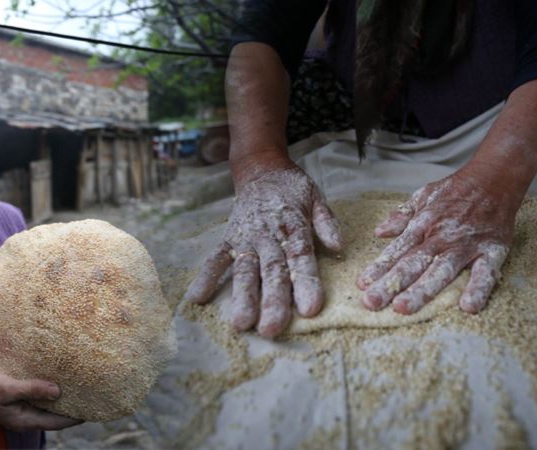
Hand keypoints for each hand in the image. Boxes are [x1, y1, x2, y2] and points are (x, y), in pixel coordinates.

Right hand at [0, 371, 82, 431]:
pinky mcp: (19, 404)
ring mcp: (23, 413)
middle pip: (55, 418)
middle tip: (89, 398)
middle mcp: (26, 419)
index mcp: (25, 419)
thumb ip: (32, 389)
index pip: (57, 422)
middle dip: (71, 410)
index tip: (91, 409)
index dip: (75, 417)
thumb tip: (57, 391)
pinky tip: (57, 386)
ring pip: (48, 410)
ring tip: (78, 391)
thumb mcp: (9, 388)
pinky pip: (40, 403)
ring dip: (61, 402)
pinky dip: (50, 396)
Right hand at [183, 166, 340, 337]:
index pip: (301, 258)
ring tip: (240, 323)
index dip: (306, 283)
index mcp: (294, 226)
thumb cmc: (292, 189)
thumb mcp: (316, 197)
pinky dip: (206, 277)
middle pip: (272, 271)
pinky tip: (197, 298)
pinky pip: (215, 258)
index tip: (309, 309)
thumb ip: (326, 222)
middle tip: (271, 329)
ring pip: (245, 270)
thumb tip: (339, 246)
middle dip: (272, 301)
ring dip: (242, 297)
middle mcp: (268, 235)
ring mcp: (246, 237)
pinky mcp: (229, 237)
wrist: (260, 169)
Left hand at [357, 172, 513, 313]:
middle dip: (391, 283)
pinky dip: (479, 288)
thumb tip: (379, 232)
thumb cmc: (455, 191)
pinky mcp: (493, 250)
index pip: (397, 250)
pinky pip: (486, 272)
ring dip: (422, 290)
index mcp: (423, 224)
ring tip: (403, 308)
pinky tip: (468, 307)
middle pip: (413, 263)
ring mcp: (466, 245)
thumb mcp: (423, 196)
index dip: (379, 267)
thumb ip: (402, 215)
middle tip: (371, 302)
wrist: (495, 178)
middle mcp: (441, 236)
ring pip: (441, 270)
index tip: (362, 284)